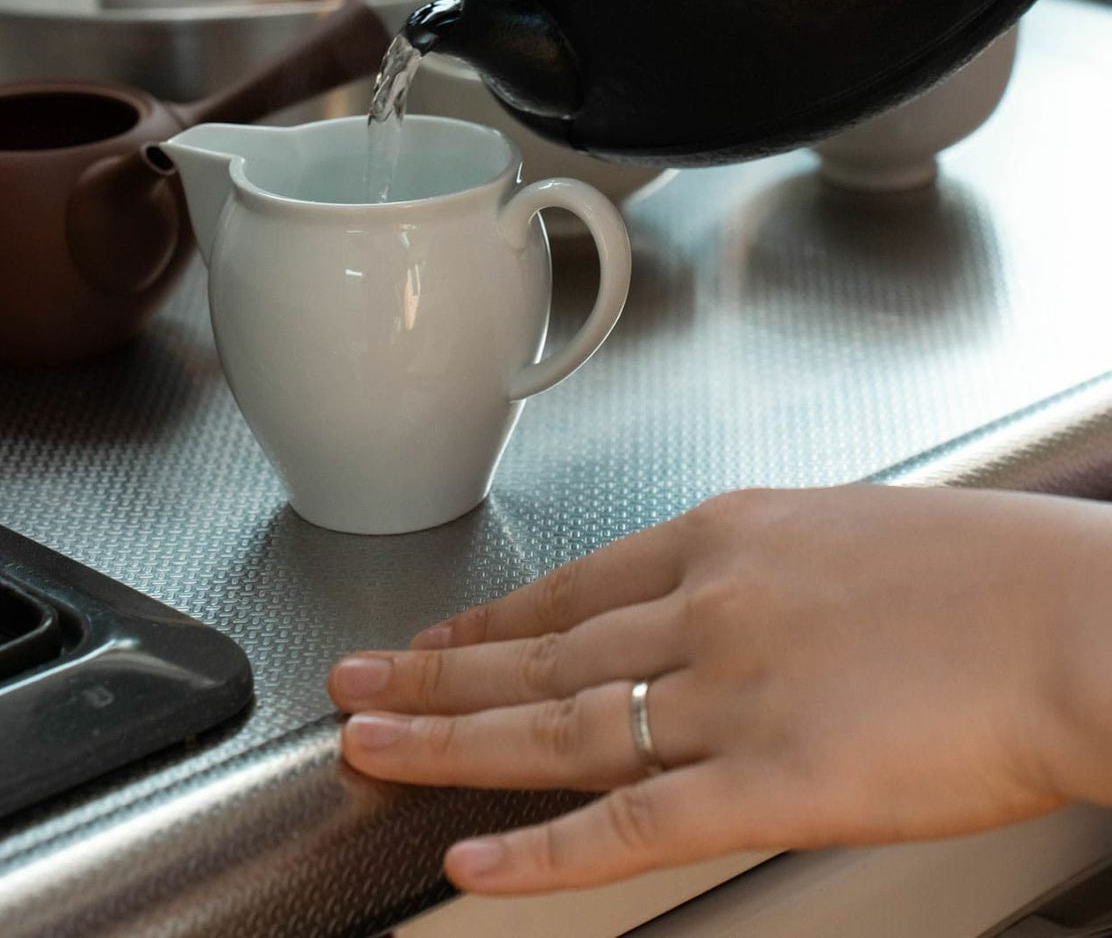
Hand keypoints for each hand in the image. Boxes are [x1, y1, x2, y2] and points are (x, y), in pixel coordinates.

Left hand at [328, 484, 1111, 894]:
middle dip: (436, 670)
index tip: (440, 636)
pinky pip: (632, 821)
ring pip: (556, 723)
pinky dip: (544, 847)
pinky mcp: (772, 779)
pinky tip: (475, 857)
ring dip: (449, 739)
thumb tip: (734, 596)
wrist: (1078, 616)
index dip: (495, 619)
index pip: (579, 584)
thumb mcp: (859, 533)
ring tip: (368, 744)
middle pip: (542, 648)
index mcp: (735, 534)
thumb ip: (776, 571)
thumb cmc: (997, 572)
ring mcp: (732, 690)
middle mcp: (712, 602)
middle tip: (351, 682)